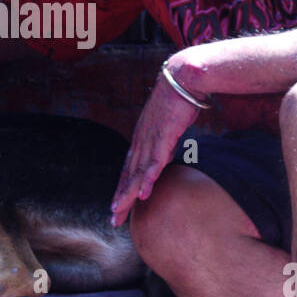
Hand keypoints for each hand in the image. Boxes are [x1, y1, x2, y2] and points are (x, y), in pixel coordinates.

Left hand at [111, 61, 202, 226]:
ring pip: (137, 172)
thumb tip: (165, 155)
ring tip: (119, 211)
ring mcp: (151, 138)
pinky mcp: (164, 136)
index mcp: (142, 138)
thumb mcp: (167, 125)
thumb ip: (164, 142)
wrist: (183, 77)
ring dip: (128, 193)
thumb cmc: (178, 99)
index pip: (129, 169)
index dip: (122, 189)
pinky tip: (143, 193)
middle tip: (113, 219)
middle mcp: (142, 140)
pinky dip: (148, 178)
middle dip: (120, 198)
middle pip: (128, 175)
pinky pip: (155, 161)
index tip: (117, 207)